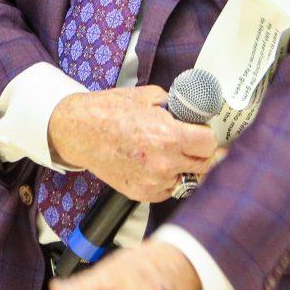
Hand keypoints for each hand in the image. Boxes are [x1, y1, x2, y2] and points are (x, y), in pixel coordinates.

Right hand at [49, 86, 216, 203]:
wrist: (80, 132)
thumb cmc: (110, 111)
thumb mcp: (149, 96)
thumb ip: (176, 106)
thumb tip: (192, 113)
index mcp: (170, 136)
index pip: (210, 144)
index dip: (208, 136)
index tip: (203, 133)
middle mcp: (165, 163)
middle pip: (205, 165)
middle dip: (202, 152)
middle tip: (194, 143)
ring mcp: (154, 182)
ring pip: (188, 180)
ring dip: (186, 168)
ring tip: (172, 153)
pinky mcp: (142, 194)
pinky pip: (170, 189)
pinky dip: (169, 179)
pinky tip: (158, 164)